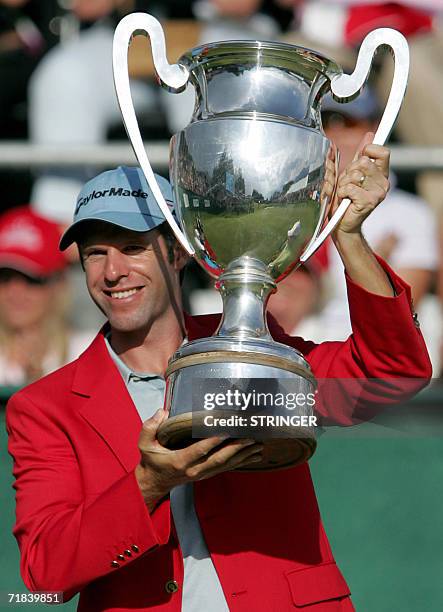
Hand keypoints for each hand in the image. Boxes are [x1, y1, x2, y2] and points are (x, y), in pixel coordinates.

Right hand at [135, 409, 262, 510]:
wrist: (154, 483)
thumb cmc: (151, 460)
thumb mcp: (145, 444)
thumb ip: (150, 427)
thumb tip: (163, 412)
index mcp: (180, 461)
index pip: (200, 450)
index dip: (213, 441)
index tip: (226, 431)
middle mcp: (194, 469)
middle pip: (219, 459)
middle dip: (236, 448)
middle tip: (251, 437)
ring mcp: (202, 474)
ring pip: (226, 465)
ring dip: (243, 455)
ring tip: (258, 445)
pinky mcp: (206, 474)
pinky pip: (226, 468)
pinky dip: (241, 461)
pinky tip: (254, 455)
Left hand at [332, 132, 389, 237]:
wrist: (342, 223)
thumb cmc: (345, 199)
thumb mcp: (351, 173)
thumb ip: (360, 155)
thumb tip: (369, 134)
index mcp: (381, 174)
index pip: (382, 151)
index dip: (368, 151)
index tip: (359, 159)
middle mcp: (383, 183)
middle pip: (364, 161)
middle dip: (349, 171)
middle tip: (347, 184)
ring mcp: (378, 193)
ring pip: (355, 174)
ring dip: (344, 183)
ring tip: (345, 193)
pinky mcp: (369, 202)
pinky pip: (350, 187)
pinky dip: (342, 192)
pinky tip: (345, 200)